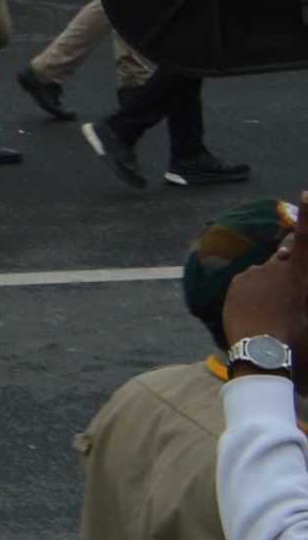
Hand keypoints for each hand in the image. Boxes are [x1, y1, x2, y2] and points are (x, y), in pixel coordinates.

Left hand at [227, 225, 307, 350]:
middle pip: (280, 263)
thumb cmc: (291, 331)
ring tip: (266, 314)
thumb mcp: (304, 307)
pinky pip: (246, 284)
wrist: (260, 346)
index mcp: (299, 273)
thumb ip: (297, 284)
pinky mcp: (237, 281)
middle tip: (280, 302)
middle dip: (280, 276)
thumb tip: (284, 260)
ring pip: (261, 276)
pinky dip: (249, 295)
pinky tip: (252, 313)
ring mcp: (254, 273)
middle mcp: (277, 267)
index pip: (304, 239)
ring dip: (263, 288)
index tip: (306, 193)